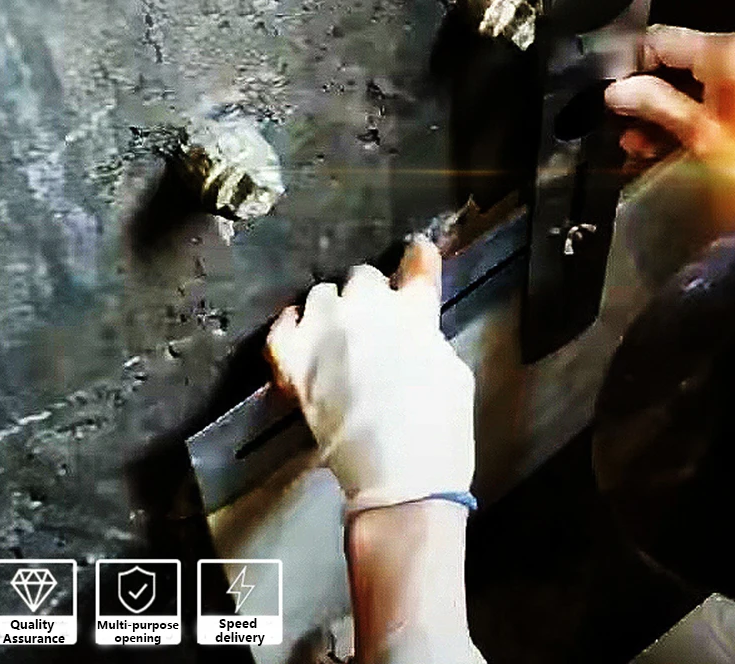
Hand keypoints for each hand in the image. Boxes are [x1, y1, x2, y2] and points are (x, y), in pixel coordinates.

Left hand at [266, 237, 475, 514]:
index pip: (417, 262)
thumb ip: (428, 336)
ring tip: (338, 334)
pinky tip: (298, 331)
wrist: (399, 481)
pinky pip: (281, 328)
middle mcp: (366, 308)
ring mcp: (324, 331)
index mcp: (413, 310)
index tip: (417, 253)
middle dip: (370, 295)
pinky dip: (289, 328)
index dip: (418, 257)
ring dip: (333, 310)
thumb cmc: (441, 431)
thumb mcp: (453, 371)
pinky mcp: (293, 361)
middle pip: (362, 277)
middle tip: (376, 321)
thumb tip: (412, 331)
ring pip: (322, 295)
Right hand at [605, 25, 734, 194]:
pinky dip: (687, 118)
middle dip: (644, 94)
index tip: (604, 96)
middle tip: (616, 127)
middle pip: (674, 61)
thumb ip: (655, 106)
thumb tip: (615, 90)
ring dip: (662, 112)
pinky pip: (711, 98)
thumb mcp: (701, 134)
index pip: (658, 40)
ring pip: (690, 83)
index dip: (628, 65)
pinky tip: (662, 147)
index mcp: (727, 49)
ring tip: (635, 146)